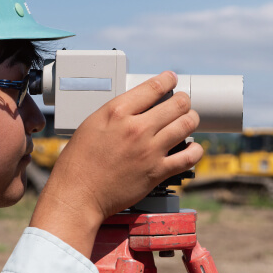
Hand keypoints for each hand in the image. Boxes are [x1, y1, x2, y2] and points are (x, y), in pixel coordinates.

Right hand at [30, 71, 203, 256]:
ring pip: (187, 124)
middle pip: (177, 104)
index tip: (171, 79)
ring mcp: (149, 150)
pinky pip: (189, 157)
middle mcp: (136, 128)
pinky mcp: (157, 172)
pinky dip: (195, 149)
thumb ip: (115, 113)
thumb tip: (135, 106)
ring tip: (188, 120)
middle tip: (181, 103)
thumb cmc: (78, 162)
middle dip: (182, 101)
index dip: (167, 79)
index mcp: (117, 112)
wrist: (78, 194)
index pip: (153, 87)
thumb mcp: (91, 124)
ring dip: (191, 119)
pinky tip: (191, 147)